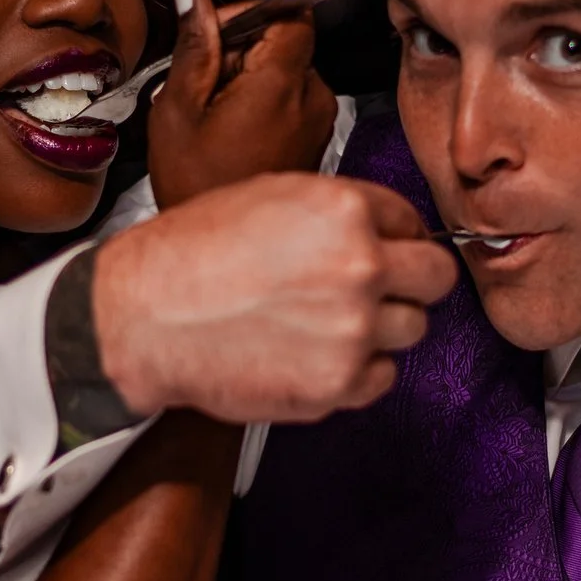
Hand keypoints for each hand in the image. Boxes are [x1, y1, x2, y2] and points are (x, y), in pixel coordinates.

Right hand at [91, 173, 458, 421]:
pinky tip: (314, 355)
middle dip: (412, 282)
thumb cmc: (192, 253)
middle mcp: (360, 267)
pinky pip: (382, 378)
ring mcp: (353, 329)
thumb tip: (385, 230)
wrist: (143, 316)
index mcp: (345, 210)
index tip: (381, 250)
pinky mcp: (337, 384)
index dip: (395, 237)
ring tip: (327, 324)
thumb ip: (338, 211)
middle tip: (376, 290)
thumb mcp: (270, 196)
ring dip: (382, 328)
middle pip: (437, 278)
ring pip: (413, 330)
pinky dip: (358, 371)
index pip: (413, 221)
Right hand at [146, 0, 337, 207]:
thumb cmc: (194, 188)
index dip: (249, 14)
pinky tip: (236, 134)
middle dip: (243, 51)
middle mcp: (313, 100)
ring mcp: (320, 122)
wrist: (220, 252)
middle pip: (287, 40)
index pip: (290, 12)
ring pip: (288, 69)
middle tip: (206, 88)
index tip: (215, 37)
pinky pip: (293, 99)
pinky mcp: (318, 138)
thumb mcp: (178, 108)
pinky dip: (263, 104)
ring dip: (251, 79)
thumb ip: (193, 43)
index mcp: (281, 86)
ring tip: (218, 117)